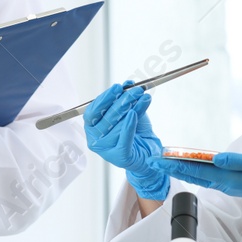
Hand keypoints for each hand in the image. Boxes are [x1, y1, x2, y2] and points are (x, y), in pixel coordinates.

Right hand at [83, 81, 167, 199]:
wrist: (149, 155)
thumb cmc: (135, 134)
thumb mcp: (130, 113)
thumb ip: (126, 100)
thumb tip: (128, 85)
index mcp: (92, 129)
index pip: (92, 112)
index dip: (104, 98)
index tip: (118, 88)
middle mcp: (95, 140)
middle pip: (106, 117)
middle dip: (122, 101)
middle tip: (135, 90)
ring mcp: (106, 150)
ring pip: (116, 126)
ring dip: (131, 108)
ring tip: (142, 97)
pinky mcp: (120, 157)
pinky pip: (124, 138)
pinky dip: (129, 125)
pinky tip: (134, 114)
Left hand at [155, 151, 241, 228]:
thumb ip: (239, 162)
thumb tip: (215, 158)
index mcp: (231, 178)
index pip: (198, 170)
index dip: (178, 163)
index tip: (161, 159)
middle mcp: (228, 183)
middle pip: (195, 173)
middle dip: (174, 166)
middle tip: (155, 159)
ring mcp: (231, 184)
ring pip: (202, 175)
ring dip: (184, 167)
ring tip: (168, 160)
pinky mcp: (236, 183)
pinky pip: (211, 176)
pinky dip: (198, 169)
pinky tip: (192, 165)